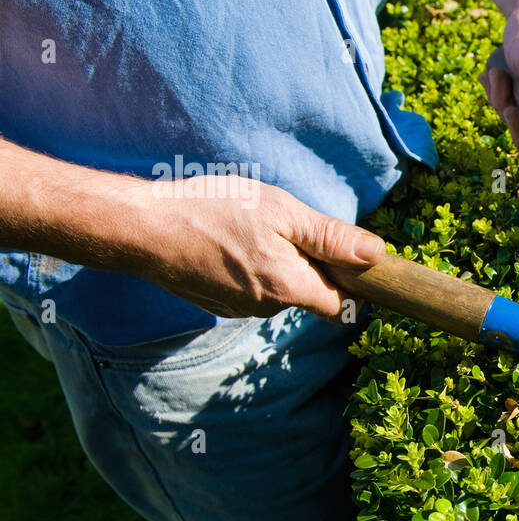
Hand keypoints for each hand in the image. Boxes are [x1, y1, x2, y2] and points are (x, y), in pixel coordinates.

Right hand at [134, 175, 385, 320]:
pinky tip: (228, 241)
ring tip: (250, 228)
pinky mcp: (216, 302)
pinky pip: (250, 288)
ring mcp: (238, 309)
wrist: (140, 228)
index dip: (353, 287)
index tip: (348, 260)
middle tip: (286, 226)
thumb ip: (329, 238)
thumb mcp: (280, 212)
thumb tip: (376, 256)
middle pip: (309, 294)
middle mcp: (267, 308)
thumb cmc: (212, 212)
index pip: (342, 307)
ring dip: (277, 263)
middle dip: (309, 265)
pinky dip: (249, 267)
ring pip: (278, 289)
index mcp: (290, 288)